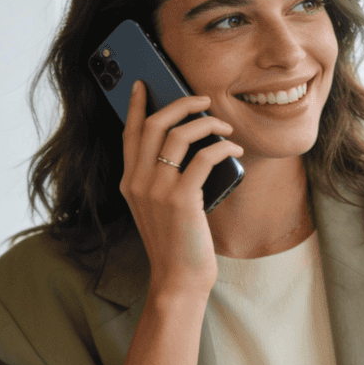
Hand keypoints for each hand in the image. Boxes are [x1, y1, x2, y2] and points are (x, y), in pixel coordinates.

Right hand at [119, 82, 243, 298]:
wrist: (178, 280)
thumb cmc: (176, 244)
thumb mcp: (159, 208)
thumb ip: (162, 180)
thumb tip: (190, 145)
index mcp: (130, 182)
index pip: (130, 133)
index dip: (136, 105)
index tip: (144, 84)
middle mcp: (137, 182)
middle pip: (154, 124)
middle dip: (181, 104)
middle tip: (203, 100)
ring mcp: (157, 190)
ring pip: (178, 135)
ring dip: (207, 123)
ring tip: (225, 127)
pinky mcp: (181, 199)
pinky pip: (203, 158)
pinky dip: (222, 147)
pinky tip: (234, 150)